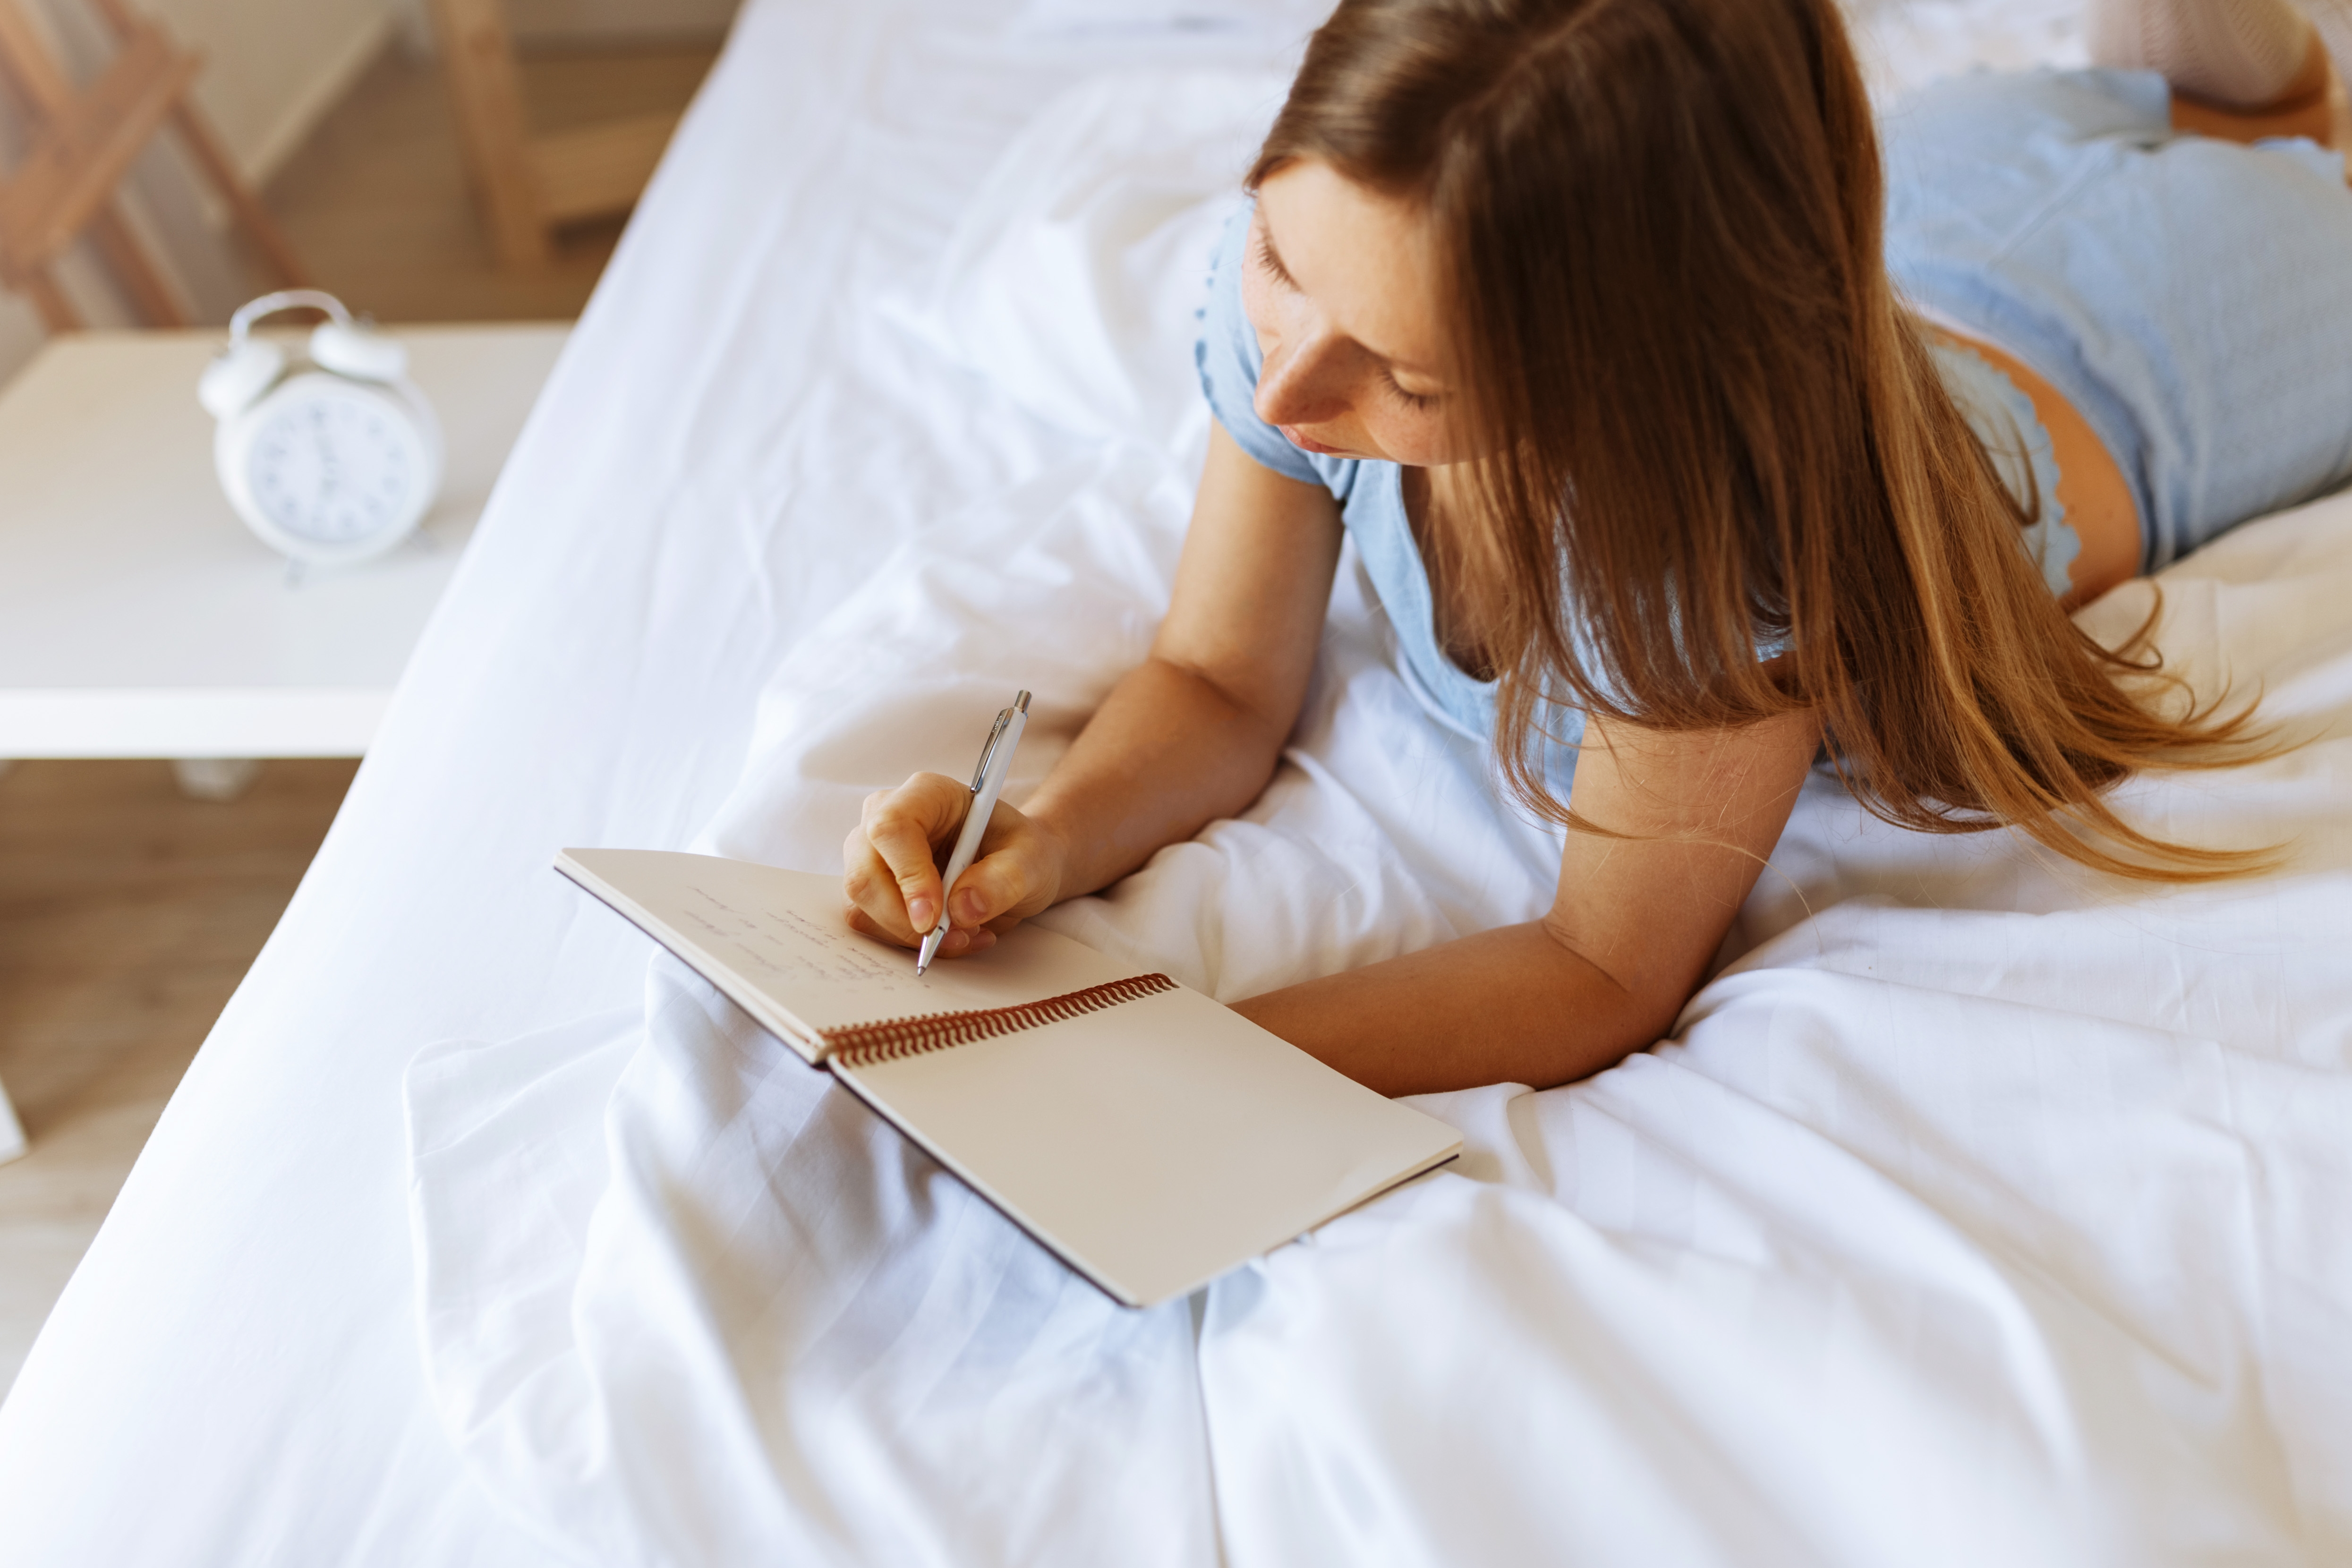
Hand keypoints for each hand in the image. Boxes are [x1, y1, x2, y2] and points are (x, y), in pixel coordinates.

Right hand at [842, 771, 1067, 957]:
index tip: (933, 918)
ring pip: (862, 904)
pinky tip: (951, 936)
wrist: (1015, 866)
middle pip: (865, 874)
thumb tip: (961, 908)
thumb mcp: (1031, 860)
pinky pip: (870, 923)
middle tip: (957, 936)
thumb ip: (1003, 880)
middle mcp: (887, 817)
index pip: (892, 827)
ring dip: (910, 934)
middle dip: (906, 920)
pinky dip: (907, 941)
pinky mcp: (872, 887)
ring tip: (966, 934)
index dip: (908, 876)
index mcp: (927, 794)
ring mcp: (872, 853)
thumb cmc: (1020, 851)